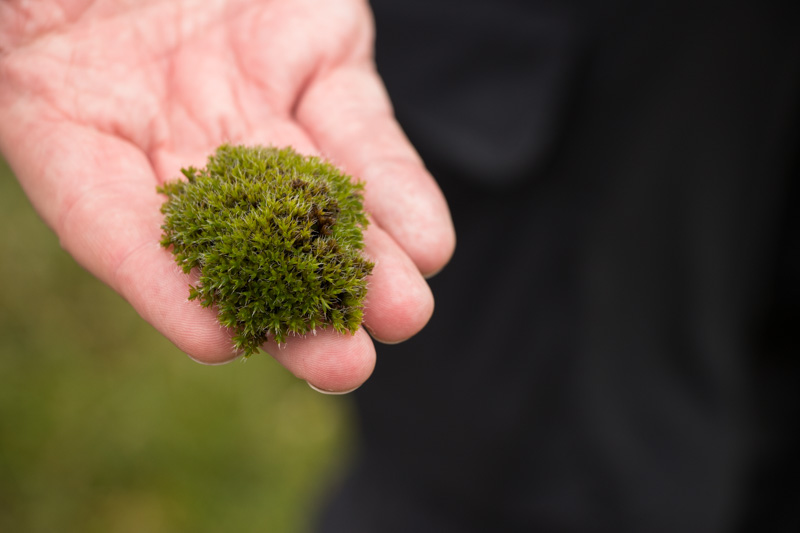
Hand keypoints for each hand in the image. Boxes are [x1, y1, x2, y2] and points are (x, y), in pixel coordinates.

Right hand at [0, 0, 454, 391]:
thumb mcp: (26, 23)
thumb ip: (26, 55)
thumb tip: (29, 66)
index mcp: (73, 125)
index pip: (113, 222)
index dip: (164, 283)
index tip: (217, 338)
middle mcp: (175, 128)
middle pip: (237, 236)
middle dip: (293, 303)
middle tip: (340, 366)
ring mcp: (254, 95)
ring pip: (313, 194)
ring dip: (362, 261)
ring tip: (406, 313)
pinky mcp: (323, 58)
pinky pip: (360, 132)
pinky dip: (391, 186)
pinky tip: (428, 240)